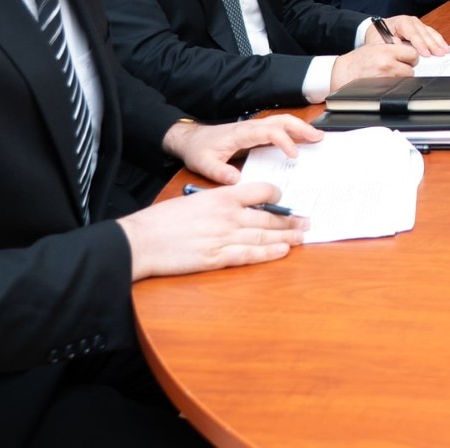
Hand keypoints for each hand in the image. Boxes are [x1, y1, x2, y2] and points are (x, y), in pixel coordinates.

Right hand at [117, 180, 307, 280]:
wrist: (141, 241)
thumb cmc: (161, 220)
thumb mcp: (193, 200)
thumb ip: (217, 203)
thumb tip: (235, 207)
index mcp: (221, 196)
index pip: (260, 190)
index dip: (276, 194)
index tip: (284, 199)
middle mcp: (228, 215)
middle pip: (269, 216)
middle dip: (291, 220)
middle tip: (307, 221)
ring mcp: (225, 237)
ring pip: (265, 235)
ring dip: (287, 236)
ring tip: (303, 236)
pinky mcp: (217, 258)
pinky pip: (250, 254)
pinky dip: (269, 253)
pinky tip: (284, 251)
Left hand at [161, 115, 321, 184]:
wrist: (190, 140)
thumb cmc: (198, 149)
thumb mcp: (204, 163)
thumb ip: (219, 172)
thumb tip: (237, 181)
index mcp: (242, 133)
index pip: (270, 132)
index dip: (285, 142)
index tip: (294, 156)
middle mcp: (251, 127)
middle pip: (282, 120)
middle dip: (302, 128)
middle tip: (319, 138)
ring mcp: (254, 128)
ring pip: (282, 121)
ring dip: (300, 127)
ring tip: (317, 137)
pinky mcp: (255, 132)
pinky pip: (278, 127)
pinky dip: (293, 131)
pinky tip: (301, 140)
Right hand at [331, 42, 418, 89]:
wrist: (344, 73)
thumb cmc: (358, 60)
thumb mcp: (376, 47)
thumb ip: (394, 48)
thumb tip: (411, 50)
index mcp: (387, 51)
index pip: (413, 54)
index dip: (411, 56)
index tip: (407, 58)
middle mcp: (388, 65)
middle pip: (411, 69)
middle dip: (406, 67)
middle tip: (397, 66)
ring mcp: (387, 79)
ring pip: (406, 79)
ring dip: (401, 77)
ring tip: (389, 73)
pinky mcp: (385, 89)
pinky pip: (398, 87)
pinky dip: (395, 85)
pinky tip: (386, 80)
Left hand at [365, 14, 447, 56]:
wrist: (376, 30)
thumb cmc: (378, 36)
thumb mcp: (379, 41)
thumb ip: (389, 44)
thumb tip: (400, 46)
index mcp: (401, 22)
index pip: (413, 32)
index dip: (420, 43)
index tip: (425, 53)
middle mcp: (411, 21)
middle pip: (424, 33)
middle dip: (432, 44)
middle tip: (439, 54)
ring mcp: (418, 24)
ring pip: (430, 33)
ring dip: (438, 43)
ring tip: (445, 52)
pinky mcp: (421, 29)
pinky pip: (432, 34)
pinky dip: (439, 41)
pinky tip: (444, 47)